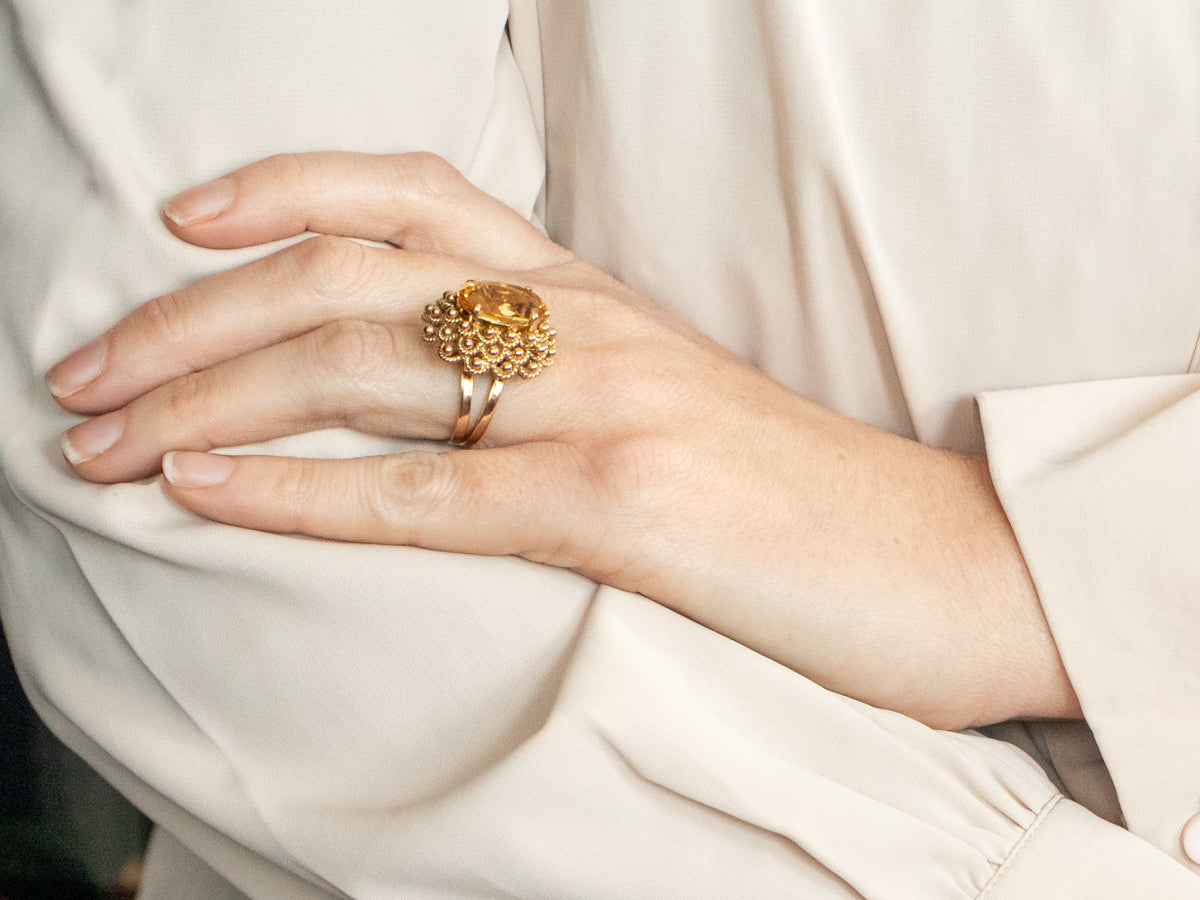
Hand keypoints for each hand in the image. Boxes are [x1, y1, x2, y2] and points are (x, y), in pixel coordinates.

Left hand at [47, 151, 1079, 729]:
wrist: (943, 562)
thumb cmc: (798, 497)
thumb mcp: (664, 406)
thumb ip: (560, 382)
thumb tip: (445, 408)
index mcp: (596, 295)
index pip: (416, 196)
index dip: (285, 187)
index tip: (183, 223)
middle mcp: (588, 325)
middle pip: (349, 276)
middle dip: (188, 319)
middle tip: (84, 371)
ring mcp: (604, 405)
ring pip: (363, 367)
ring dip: (205, 397)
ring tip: (96, 438)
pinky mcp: (622, 508)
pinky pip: (425, 492)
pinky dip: (297, 490)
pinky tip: (202, 492)